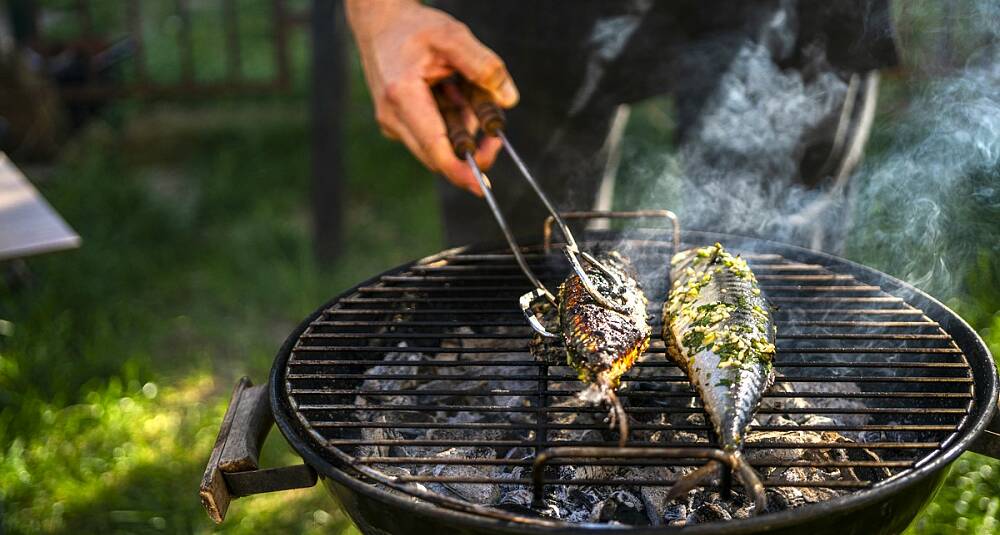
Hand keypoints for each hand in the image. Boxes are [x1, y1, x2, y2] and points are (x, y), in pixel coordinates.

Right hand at [345, 0, 518, 195]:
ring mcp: (392, 124)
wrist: (379, 23)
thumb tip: (508, 99)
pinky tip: (449, 92)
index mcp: (402, 96)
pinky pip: (432, 136)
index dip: (461, 172)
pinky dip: (450, 120)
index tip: (484, 186)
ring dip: (461, 125)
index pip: (435, 150)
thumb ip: (483, 65)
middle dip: (472, 143)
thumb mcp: (453, 36)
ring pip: (439, 146)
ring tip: (461, 87)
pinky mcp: (397, 125)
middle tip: (491, 115)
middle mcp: (392, 117)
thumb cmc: (412, 28)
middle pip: (439, 155)